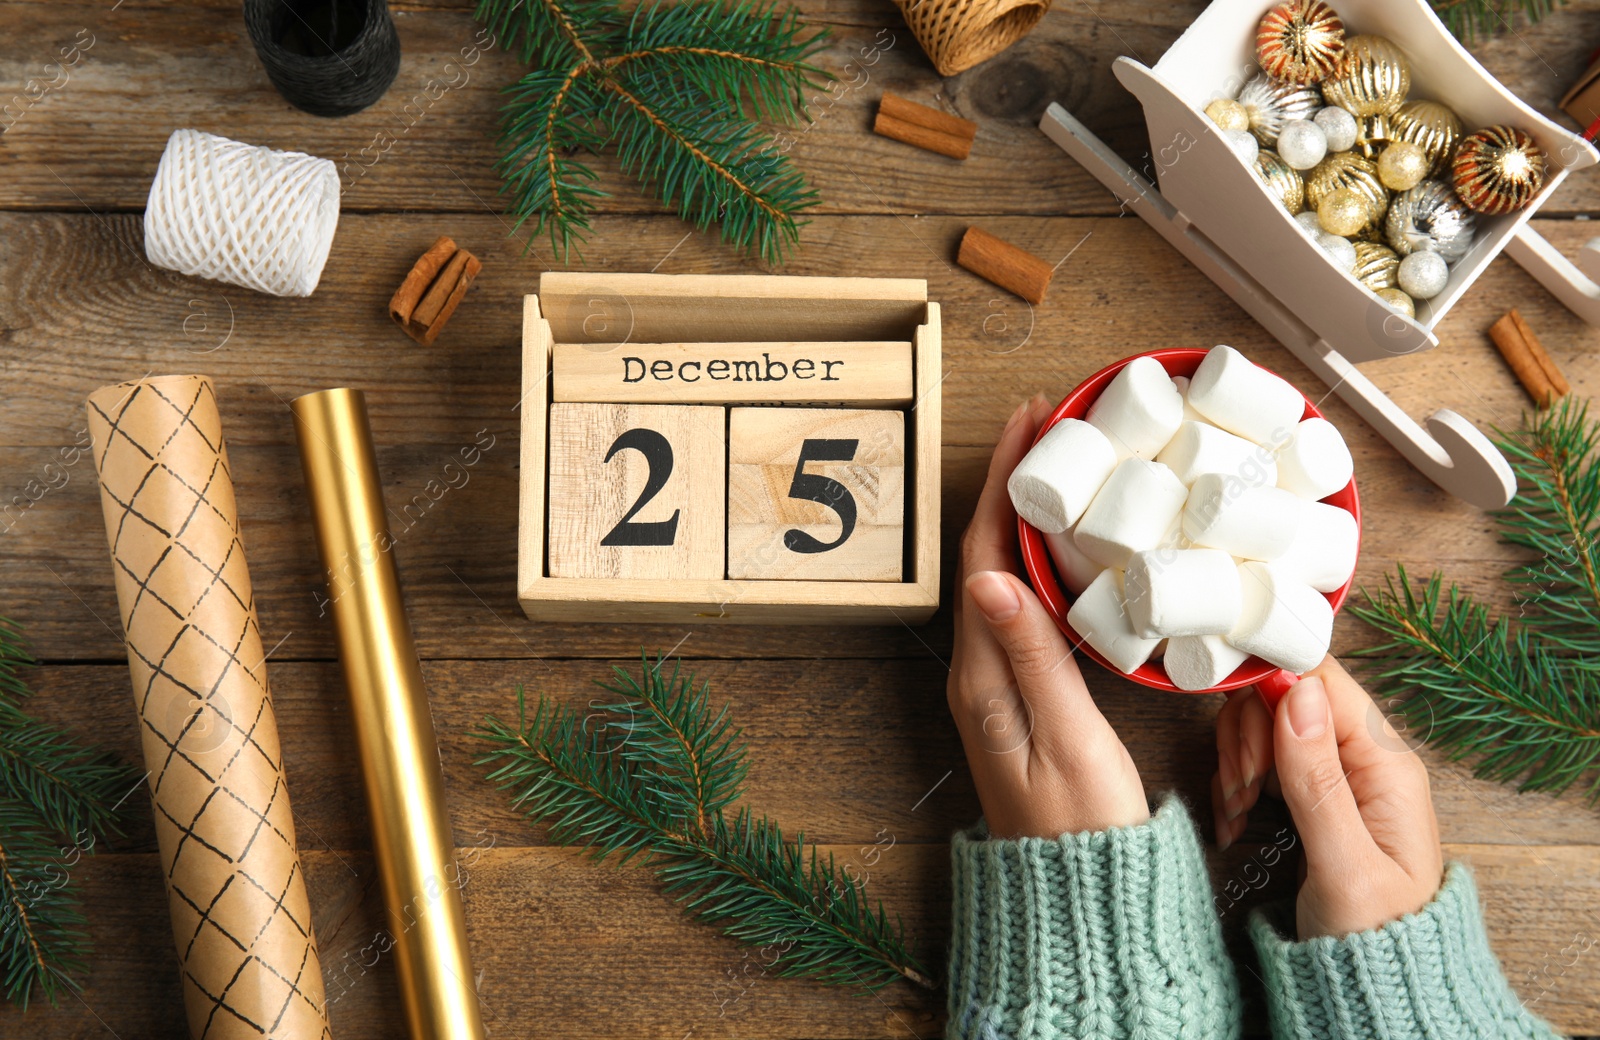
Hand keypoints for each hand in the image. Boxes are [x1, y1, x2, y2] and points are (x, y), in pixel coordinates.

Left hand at [947, 395, 1148, 839]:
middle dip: (1012, 486)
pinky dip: (1038, 562)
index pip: (984, 554)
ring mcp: (994, 685)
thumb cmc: (1082, 828)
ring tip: (1057, 468)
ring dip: (1024, 518)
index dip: (1004, 485)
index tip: (1032, 424)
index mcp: (984, 675)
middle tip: (1048, 425)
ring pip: (1003, 577)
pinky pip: (1020, 607)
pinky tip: (1065, 550)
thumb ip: (1033, 658)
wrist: (1076, 896)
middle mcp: (978, 673)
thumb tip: (992, 576)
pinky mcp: (1016, 698)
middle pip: (987, 555)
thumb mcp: (1066, 739)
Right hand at [1214, 656, 1443, 937]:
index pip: (1321, 681)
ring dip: (1236, 761)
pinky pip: (1259, 758)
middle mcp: (1363, 758)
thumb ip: (1318, 777)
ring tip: (1238, 811)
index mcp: (1385, 764)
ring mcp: (1335, 774)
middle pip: (1285, 696)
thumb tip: (1297, 691)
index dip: (1270, 695)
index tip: (1244, 743)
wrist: (1378, 988)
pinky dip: (1235, 782)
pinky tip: (1235, 819)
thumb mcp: (1343, 863)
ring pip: (1264, 725)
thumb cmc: (1374, 936)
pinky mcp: (1310, 792)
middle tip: (1243, 791)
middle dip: (1247, 736)